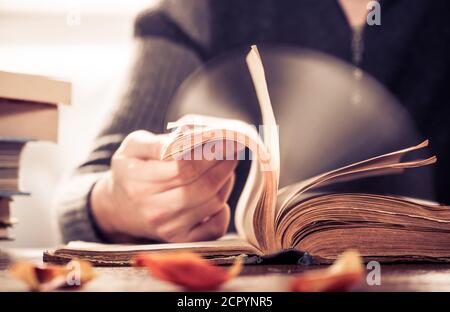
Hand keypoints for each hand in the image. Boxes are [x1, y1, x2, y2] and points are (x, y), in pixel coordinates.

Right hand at [90, 130, 237, 242]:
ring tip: (226, 164)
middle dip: (224, 164)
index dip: (210, 153)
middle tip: (233, 148)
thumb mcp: (133, 148)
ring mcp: (170, 228)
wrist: (118, 208)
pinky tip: (218, 193)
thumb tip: (184, 140)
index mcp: (141, 182)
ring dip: (226, 181)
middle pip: (204, 186)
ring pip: (213, 203)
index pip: (186, 168)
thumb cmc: (130, 171)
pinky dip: (223, 209)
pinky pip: (216, 228)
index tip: (224, 138)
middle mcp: (155, 210)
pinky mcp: (181, 240)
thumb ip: (157, 142)